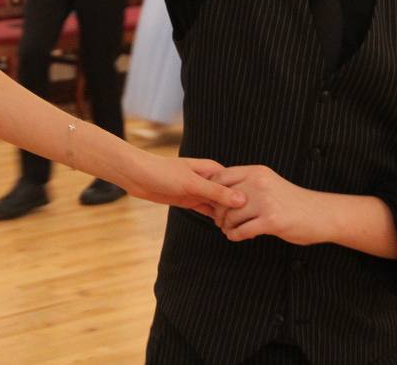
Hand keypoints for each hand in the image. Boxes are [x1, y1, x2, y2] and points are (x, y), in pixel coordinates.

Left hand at [123, 153, 244, 220]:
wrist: (137, 175)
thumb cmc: (162, 172)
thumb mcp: (191, 183)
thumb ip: (216, 192)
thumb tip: (242, 200)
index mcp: (212, 169)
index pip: (236, 184)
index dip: (247, 197)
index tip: (260, 210)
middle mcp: (208, 179)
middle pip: (229, 196)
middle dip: (239, 209)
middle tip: (253, 223)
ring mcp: (199, 191)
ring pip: (219, 205)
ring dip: (228, 215)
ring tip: (243, 228)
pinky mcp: (190, 200)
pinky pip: (207, 211)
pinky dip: (215, 218)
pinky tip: (226, 228)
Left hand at [209, 165, 324, 244]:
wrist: (322, 214)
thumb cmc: (292, 201)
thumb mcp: (268, 183)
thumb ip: (247, 184)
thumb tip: (218, 193)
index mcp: (257, 172)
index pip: (221, 176)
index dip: (212, 191)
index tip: (213, 203)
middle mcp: (259, 183)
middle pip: (223, 197)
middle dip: (218, 212)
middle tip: (219, 221)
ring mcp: (266, 202)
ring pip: (231, 216)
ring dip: (226, 226)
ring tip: (228, 230)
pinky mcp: (272, 221)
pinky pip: (242, 230)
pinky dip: (235, 236)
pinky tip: (236, 237)